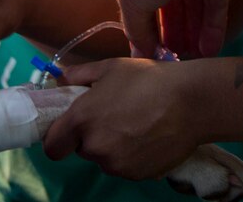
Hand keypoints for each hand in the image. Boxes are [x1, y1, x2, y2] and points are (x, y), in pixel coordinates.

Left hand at [45, 58, 200, 178]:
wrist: (190, 101)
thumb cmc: (148, 79)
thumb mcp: (111, 67)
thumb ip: (79, 75)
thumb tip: (59, 78)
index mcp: (81, 120)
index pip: (52, 146)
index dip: (59, 138)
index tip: (71, 129)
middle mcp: (94, 147)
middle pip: (82, 150)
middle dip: (92, 136)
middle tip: (114, 117)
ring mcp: (116, 165)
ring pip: (105, 159)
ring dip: (113, 147)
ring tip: (137, 125)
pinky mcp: (137, 175)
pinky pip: (126, 167)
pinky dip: (132, 156)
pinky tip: (149, 137)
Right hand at [113, 0, 232, 60]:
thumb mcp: (132, 4)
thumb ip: (138, 31)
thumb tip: (142, 54)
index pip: (155, 8)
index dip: (156, 33)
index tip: (156, 55)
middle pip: (179, 12)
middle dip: (178, 37)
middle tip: (177, 62)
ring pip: (199, 12)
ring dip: (196, 37)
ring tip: (194, 62)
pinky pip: (217, 9)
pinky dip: (214, 30)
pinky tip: (209, 51)